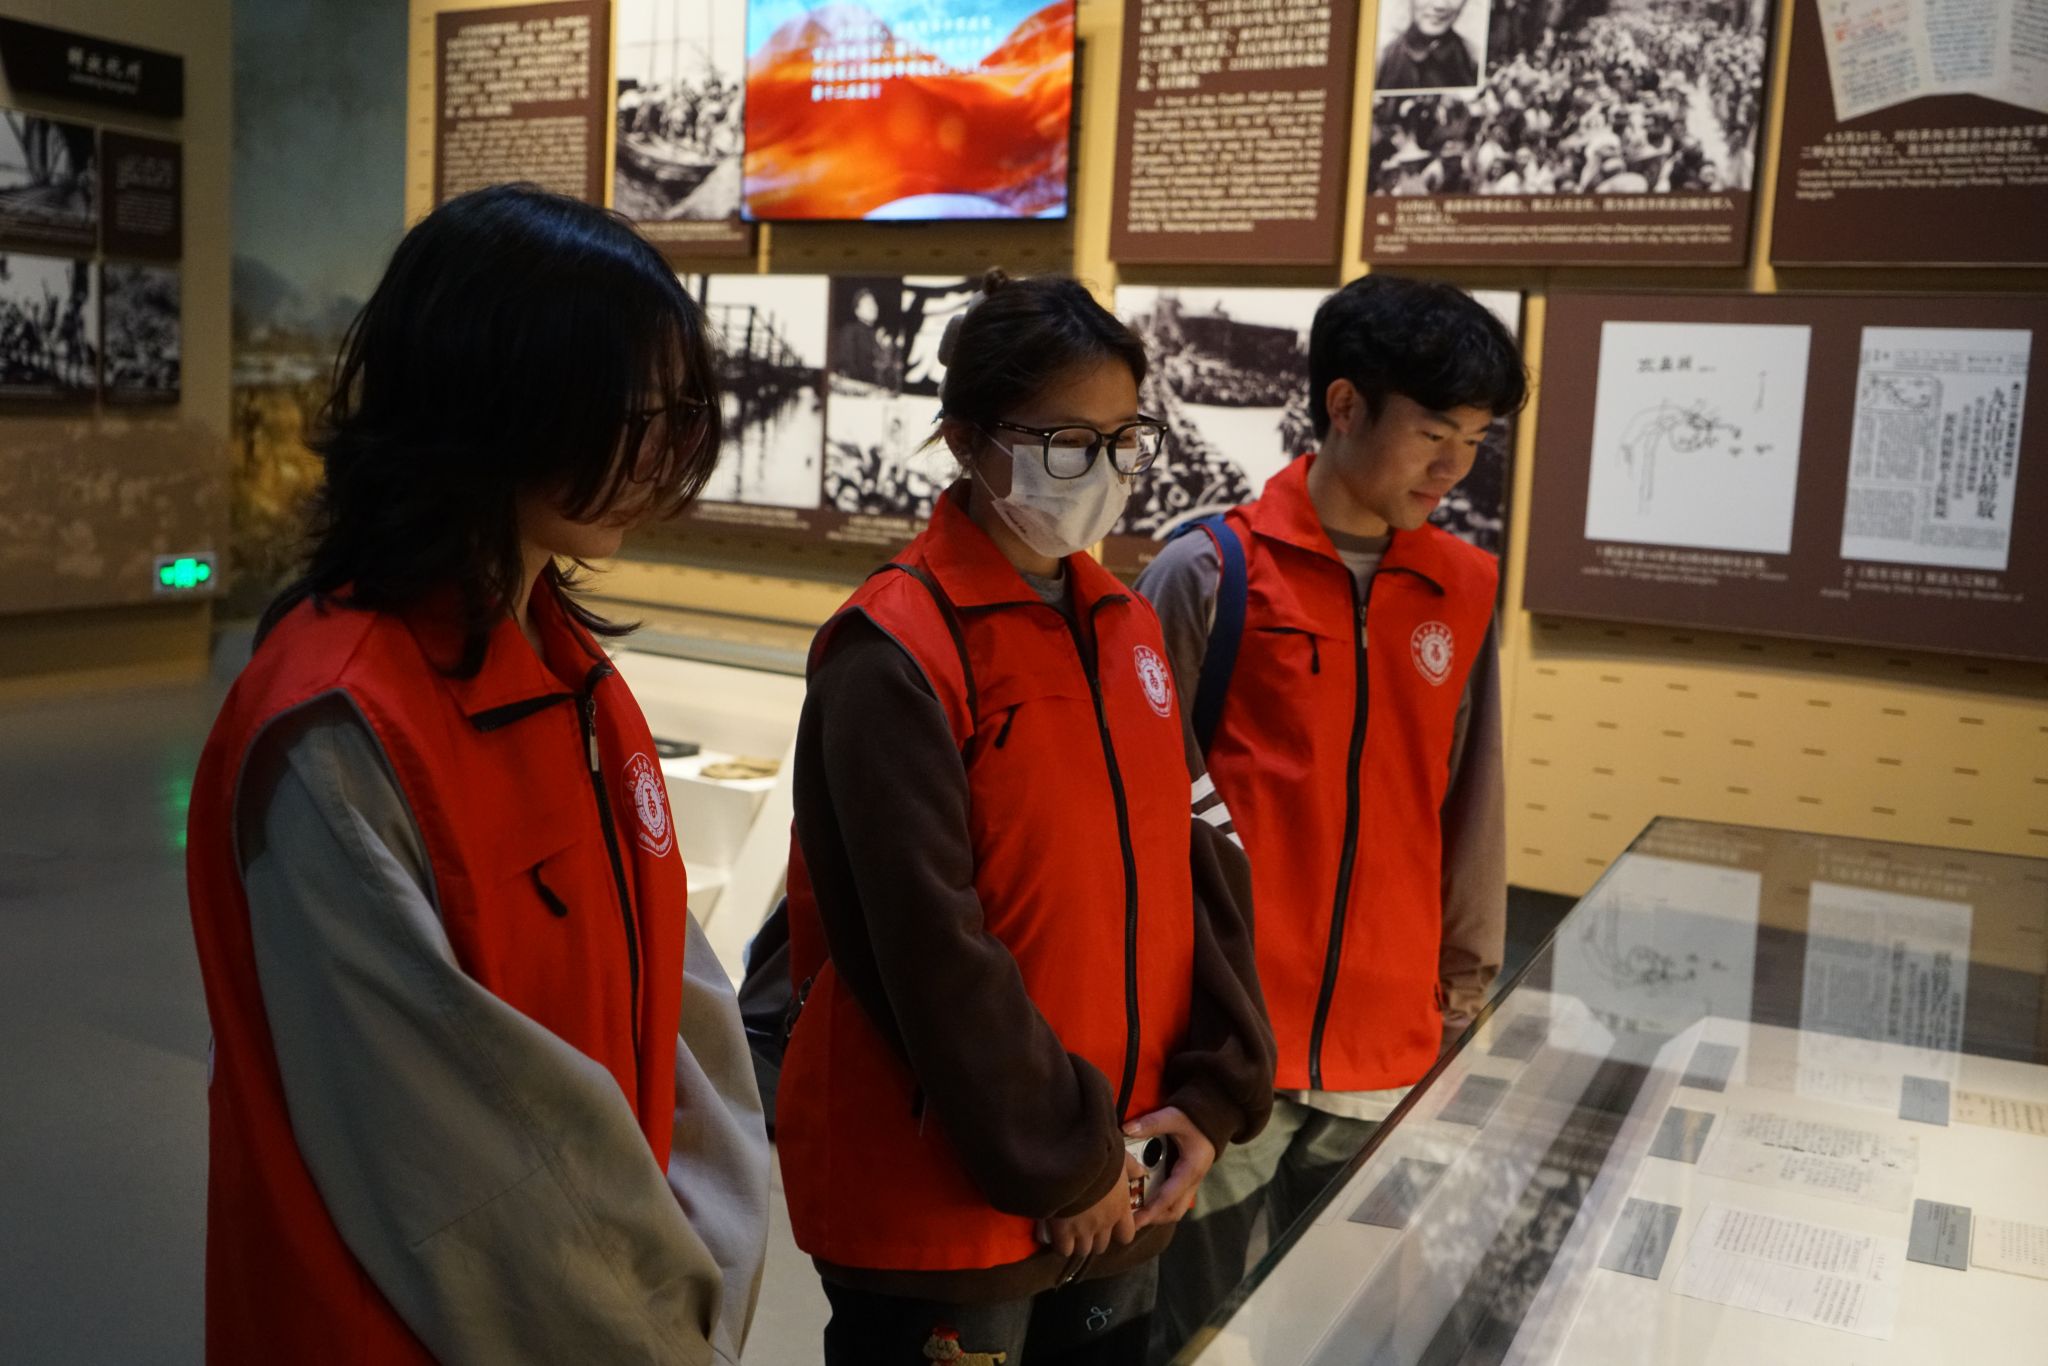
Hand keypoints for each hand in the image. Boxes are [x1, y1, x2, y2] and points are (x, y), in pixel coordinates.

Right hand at [1037, 1152, 1143, 1258]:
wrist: (1073, 1159)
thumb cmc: (1100, 1155)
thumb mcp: (1120, 1157)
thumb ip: (1131, 1167)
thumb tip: (1141, 1172)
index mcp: (1120, 1208)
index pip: (1126, 1235)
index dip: (1117, 1232)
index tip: (1109, 1224)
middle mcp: (1104, 1223)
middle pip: (1101, 1246)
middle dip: (1093, 1238)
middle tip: (1084, 1226)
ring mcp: (1083, 1230)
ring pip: (1083, 1250)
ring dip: (1076, 1243)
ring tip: (1068, 1231)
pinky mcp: (1063, 1231)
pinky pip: (1063, 1249)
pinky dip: (1059, 1243)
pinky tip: (1053, 1232)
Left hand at [1125, 1105, 1216, 1228]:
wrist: (1216, 1114)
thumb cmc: (1195, 1118)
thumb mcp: (1173, 1117)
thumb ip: (1152, 1123)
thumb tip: (1126, 1129)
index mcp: (1190, 1170)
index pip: (1169, 1197)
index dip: (1151, 1211)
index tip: (1134, 1222)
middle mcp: (1193, 1180)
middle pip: (1174, 1210)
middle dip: (1153, 1218)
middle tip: (1131, 1220)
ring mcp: (1191, 1180)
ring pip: (1175, 1206)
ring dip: (1157, 1212)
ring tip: (1135, 1212)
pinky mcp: (1187, 1177)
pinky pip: (1174, 1196)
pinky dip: (1160, 1201)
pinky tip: (1144, 1196)